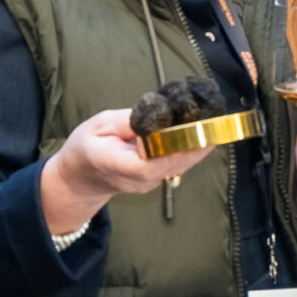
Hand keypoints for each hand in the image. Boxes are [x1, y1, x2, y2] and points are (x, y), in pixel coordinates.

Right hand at [38, 107, 216, 237]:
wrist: (79, 179)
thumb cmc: (85, 148)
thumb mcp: (98, 125)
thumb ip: (128, 121)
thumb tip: (156, 113)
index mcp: (123, 165)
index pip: (159, 159)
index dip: (182, 142)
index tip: (200, 124)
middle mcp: (142, 179)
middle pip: (178, 161)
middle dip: (199, 138)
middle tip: (216, 114)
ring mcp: (152, 183)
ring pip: (183, 163)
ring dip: (199, 142)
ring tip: (214, 118)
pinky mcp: (157, 179)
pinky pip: (179, 163)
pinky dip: (191, 146)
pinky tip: (201, 128)